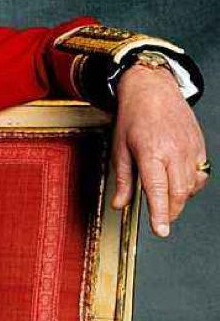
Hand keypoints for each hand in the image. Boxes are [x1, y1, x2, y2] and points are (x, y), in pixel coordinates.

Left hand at [112, 64, 208, 235]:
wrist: (153, 89)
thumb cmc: (133, 117)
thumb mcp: (119, 149)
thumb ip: (123, 180)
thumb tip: (120, 204)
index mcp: (150, 152)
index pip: (157, 191)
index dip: (159, 214)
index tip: (160, 231)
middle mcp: (173, 151)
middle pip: (179, 193)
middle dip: (171, 212)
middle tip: (161, 219)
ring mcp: (189, 148)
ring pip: (192, 186)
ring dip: (181, 199)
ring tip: (167, 199)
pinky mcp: (199, 146)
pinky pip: (201, 174)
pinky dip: (192, 185)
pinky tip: (179, 184)